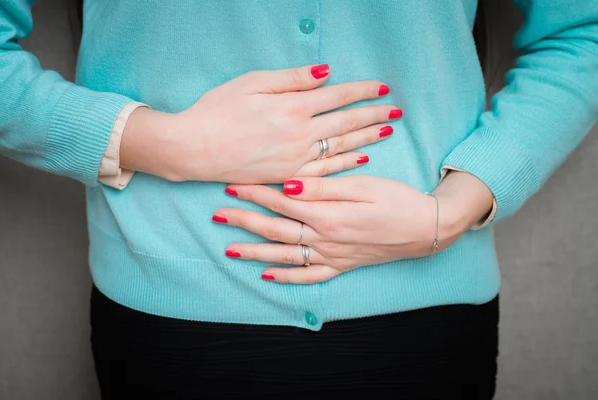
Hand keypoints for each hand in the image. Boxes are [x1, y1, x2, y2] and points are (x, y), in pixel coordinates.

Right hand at [120, 64, 400, 182]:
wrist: (194, 148)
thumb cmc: (217, 111)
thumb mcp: (252, 83)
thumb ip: (293, 80)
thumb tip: (327, 73)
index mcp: (293, 107)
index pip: (338, 96)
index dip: (362, 90)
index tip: (382, 87)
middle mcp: (301, 135)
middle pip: (346, 121)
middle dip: (373, 113)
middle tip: (395, 109)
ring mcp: (296, 159)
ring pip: (341, 146)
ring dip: (367, 137)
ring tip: (386, 130)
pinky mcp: (288, 177)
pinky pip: (325, 172)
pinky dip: (345, 164)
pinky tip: (360, 158)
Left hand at [213, 171, 493, 283]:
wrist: (428, 229)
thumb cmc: (398, 200)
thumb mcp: (364, 185)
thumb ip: (323, 186)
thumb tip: (287, 183)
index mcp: (328, 214)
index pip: (282, 200)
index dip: (255, 192)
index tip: (231, 184)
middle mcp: (325, 239)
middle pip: (276, 229)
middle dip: (244, 222)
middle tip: (217, 216)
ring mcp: (333, 256)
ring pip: (285, 255)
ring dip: (256, 252)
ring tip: (230, 250)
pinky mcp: (342, 265)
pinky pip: (309, 276)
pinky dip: (287, 277)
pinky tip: (269, 275)